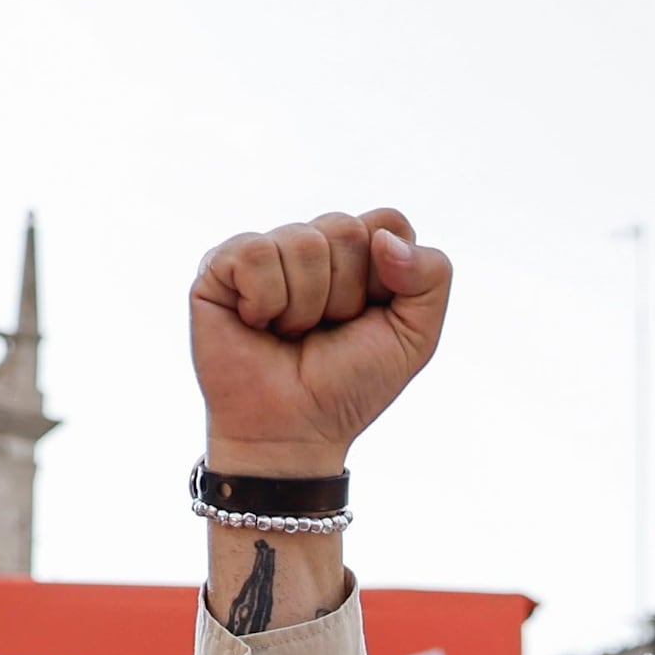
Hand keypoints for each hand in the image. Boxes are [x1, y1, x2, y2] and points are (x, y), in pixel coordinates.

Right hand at [187, 209, 448, 476]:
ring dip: (305, 306)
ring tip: (290, 334)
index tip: (369, 317)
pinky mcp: (222, 265)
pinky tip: (257, 324)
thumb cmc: (350, 385)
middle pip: (347, 229)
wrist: (293, 431)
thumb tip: (384, 238)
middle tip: (325, 331)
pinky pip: (256, 253)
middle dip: (345, 294)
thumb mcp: (416, 337)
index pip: (389, 222)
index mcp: (359, 254)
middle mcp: (313, 245)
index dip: (388, 275)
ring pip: (303, 242)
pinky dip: (265, 301)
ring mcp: (267, 252)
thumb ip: (433, 276)